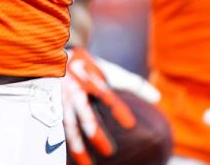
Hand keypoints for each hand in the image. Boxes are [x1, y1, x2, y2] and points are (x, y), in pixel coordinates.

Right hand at [62, 48, 160, 164]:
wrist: (52, 55)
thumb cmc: (88, 66)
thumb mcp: (110, 71)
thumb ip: (133, 84)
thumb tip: (158, 97)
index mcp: (91, 80)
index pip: (106, 96)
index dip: (118, 110)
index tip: (130, 125)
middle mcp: (75, 91)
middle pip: (85, 114)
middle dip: (95, 133)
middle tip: (109, 152)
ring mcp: (61, 102)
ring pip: (68, 126)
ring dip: (77, 147)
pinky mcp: (52, 109)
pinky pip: (56, 130)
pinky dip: (61, 145)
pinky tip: (66, 161)